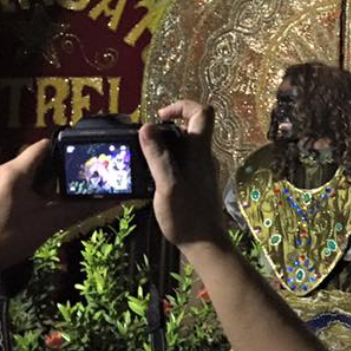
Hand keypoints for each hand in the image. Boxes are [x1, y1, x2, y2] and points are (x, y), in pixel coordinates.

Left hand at [0, 139, 105, 276]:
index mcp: (14, 172)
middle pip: (32, 160)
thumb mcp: (48, 224)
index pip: (43, 146)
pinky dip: (22, 191)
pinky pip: (7, 183)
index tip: (78, 163)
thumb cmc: (10, 240)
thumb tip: (109, 203)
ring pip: (20, 173)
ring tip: (48, 204)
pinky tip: (27, 211)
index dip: (63, 151)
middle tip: (66, 191)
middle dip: (51, 174)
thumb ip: (79, 210)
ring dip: (37, 184)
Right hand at [140, 100, 223, 246]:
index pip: (201, 112)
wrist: (205, 244)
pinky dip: (167, 164)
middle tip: (145, 143)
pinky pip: (182, 163)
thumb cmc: (187, 217)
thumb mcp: (167, 185)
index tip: (159, 117)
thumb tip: (147, 127)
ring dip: (164, 148)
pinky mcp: (198, 182)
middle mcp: (204, 157)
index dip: (181, 106)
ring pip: (184, 147)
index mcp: (200, 151)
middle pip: (189, 128)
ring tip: (144, 162)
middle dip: (165, 130)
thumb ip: (157, 156)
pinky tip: (153, 179)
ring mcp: (202, 170)